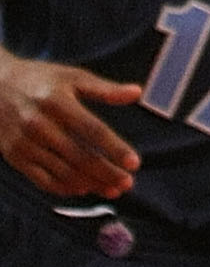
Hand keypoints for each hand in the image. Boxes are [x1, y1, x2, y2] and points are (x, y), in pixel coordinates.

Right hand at [0, 51, 143, 197]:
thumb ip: (105, 89)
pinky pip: (42, 180)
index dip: (114, 148)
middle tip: (127, 183)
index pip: (92, 130)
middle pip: (79, 156)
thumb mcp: (72, 77)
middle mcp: (40, 124)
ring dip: (90, 184)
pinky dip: (64, 188)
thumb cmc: (40, 80)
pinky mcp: (16, 157)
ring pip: (63, 171)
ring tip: (112, 189)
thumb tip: (138, 93)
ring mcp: (25, 143)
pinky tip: (83, 189)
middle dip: (106, 172)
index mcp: (58, 102)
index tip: (135, 162)